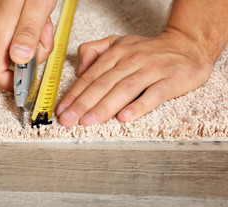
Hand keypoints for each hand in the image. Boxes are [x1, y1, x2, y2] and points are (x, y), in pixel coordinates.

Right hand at [0, 0, 56, 91]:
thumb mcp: (37, 5)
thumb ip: (28, 33)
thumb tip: (19, 60)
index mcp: (0, 31)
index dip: (14, 85)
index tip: (31, 86)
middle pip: (11, 63)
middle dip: (34, 56)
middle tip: (45, 34)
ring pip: (17, 50)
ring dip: (36, 42)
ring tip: (43, 20)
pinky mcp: (4, 20)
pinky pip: (18, 38)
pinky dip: (33, 32)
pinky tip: (38, 16)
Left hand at [56, 30, 213, 127]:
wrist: (187, 46)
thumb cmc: (149, 50)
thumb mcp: (119, 42)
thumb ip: (96, 50)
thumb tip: (80, 67)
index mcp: (116, 54)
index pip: (90, 77)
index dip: (74, 94)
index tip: (62, 110)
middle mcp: (131, 60)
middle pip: (103, 84)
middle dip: (83, 104)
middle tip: (69, 120)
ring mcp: (151, 70)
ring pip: (124, 90)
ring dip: (104, 107)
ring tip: (88, 122)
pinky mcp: (170, 80)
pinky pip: (153, 95)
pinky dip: (138, 106)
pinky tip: (124, 118)